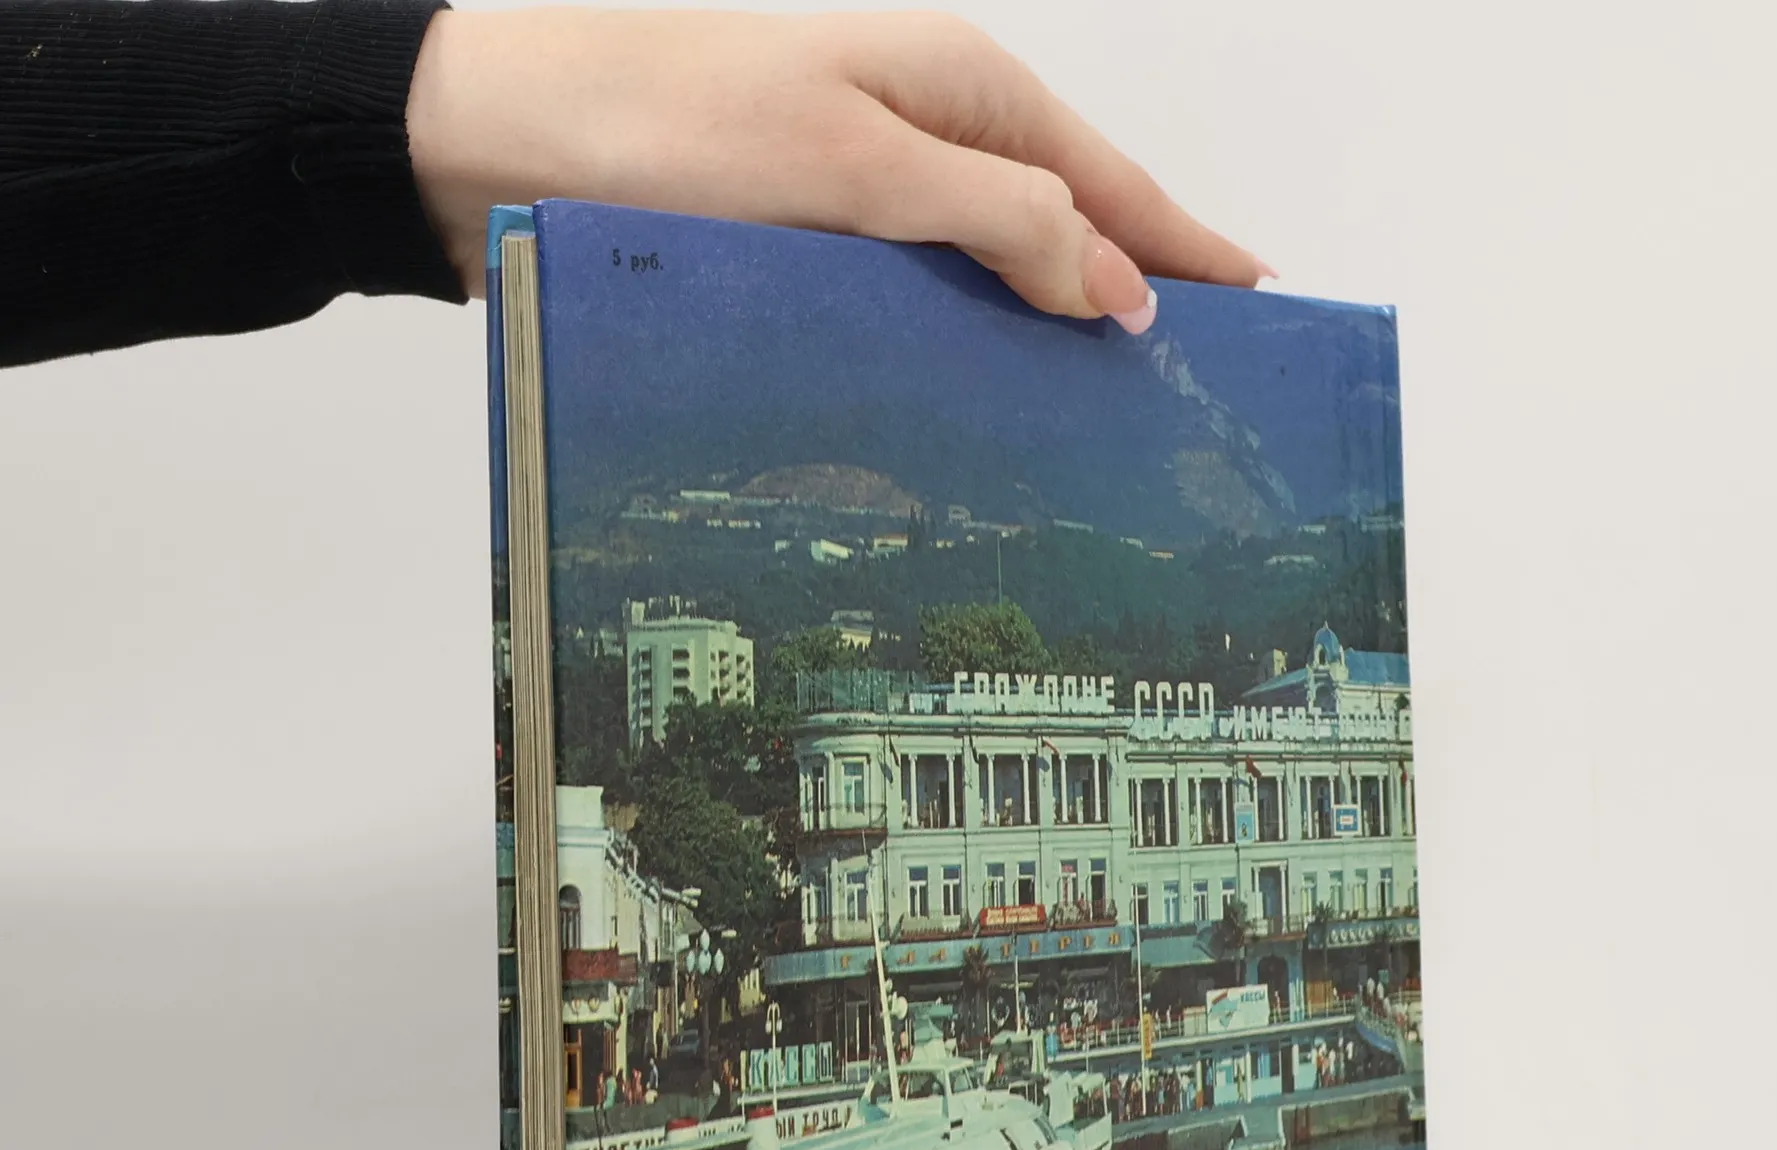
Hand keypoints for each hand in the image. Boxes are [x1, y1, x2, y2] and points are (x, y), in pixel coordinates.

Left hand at [405, 8, 1267, 330]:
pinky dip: (967, 355)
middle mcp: (926, 139)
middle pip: (1069, 229)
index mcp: (962, 93)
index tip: (1264, 303)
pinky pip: (923, 309)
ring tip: (1111, 419)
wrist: (502, 145)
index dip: (1190, 247)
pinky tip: (984, 410)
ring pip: (996, 277)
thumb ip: (1000, 219)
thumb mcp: (859, 168)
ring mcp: (871, 199)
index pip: (1115, 183)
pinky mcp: (815, 255)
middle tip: (1203, 386)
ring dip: (1049, 338)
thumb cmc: (668, 127)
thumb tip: (1117, 288)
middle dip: (1139, 297)